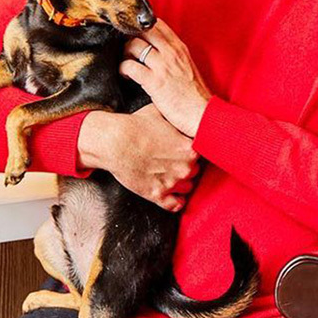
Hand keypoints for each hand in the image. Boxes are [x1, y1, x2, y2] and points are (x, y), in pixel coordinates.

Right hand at [77, 105, 199, 211]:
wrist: (114, 141)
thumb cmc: (135, 125)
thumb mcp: (161, 113)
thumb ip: (178, 117)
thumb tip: (184, 112)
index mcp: (190, 147)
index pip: (203, 153)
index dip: (193, 150)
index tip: (186, 148)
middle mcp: (185, 167)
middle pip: (195, 171)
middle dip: (187, 165)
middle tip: (175, 160)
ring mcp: (172, 183)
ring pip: (187, 187)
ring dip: (181, 182)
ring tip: (170, 174)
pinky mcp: (157, 195)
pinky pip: (175, 205)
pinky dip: (176, 201)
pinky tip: (173, 195)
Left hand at [121, 21, 211, 137]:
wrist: (202, 114)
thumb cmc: (194, 95)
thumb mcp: (188, 67)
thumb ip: (173, 56)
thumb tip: (157, 50)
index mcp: (179, 48)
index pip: (157, 24)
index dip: (141, 26)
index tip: (134, 34)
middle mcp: (171, 52)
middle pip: (143, 30)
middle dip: (130, 36)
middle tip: (126, 48)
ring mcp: (162, 66)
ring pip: (133, 45)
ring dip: (124, 53)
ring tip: (126, 62)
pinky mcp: (154, 81)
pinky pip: (130, 66)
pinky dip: (123, 69)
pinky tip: (125, 76)